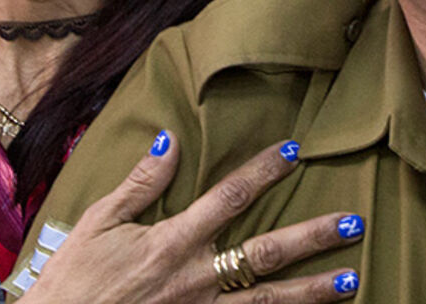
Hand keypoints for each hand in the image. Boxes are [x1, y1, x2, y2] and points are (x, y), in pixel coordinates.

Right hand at [22, 133, 361, 302]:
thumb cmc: (71, 281)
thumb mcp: (97, 223)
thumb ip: (140, 183)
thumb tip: (170, 138)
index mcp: (171, 242)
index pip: (228, 198)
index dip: (263, 171)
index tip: (294, 150)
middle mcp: (194, 278)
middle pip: (265, 254)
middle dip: (312, 237)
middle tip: (354, 222)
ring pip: (268, 303)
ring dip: (313, 291)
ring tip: (353, 279)